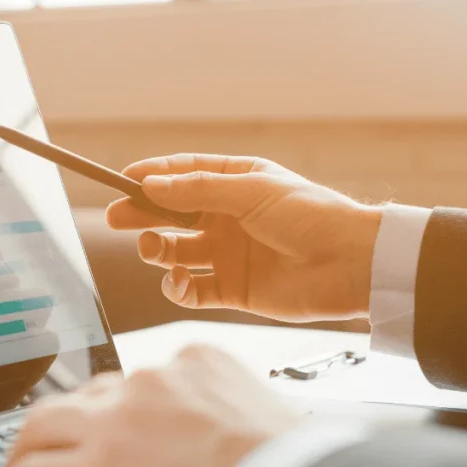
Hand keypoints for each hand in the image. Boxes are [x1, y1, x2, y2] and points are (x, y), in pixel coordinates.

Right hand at [107, 154, 383, 321]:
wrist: (351, 265)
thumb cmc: (312, 216)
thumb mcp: (251, 192)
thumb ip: (197, 192)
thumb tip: (150, 187)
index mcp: (236, 184)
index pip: (183, 176)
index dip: (151, 177)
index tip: (122, 181)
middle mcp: (228, 219)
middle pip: (171, 214)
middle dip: (142, 215)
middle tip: (115, 218)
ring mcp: (228, 255)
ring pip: (175, 252)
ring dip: (157, 250)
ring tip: (155, 249)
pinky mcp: (232, 290)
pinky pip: (191, 290)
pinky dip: (176, 287)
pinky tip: (177, 280)